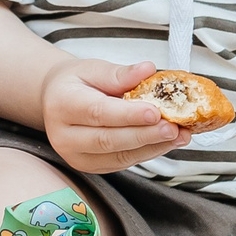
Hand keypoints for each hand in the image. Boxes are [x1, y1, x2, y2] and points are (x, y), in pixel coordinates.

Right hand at [40, 57, 182, 175]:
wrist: (56, 101)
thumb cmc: (75, 83)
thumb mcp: (92, 68)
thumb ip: (120, 73)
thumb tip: (148, 70)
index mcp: (62, 105)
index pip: (98, 112)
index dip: (128, 114)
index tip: (155, 111)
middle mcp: (65, 136)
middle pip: (109, 140)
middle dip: (146, 135)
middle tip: (174, 127)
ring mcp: (77, 156)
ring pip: (119, 156)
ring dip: (153, 146)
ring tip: (179, 135)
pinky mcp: (90, 167)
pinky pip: (123, 162)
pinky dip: (148, 152)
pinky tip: (167, 142)